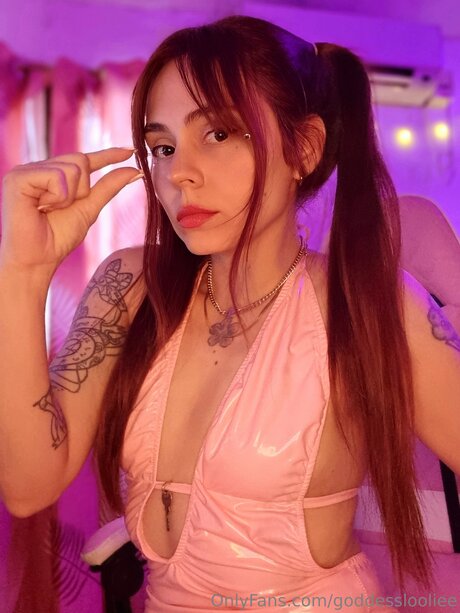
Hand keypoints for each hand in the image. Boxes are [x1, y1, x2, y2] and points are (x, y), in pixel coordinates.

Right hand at [0, 148, 141, 272]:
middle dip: (81, 190)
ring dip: (68, 197)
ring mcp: (26, 171)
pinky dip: (57, 197)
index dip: (108, 155)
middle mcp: (39, 169)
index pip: (84, 158)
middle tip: (60, 210)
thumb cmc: (57, 238)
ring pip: (72, 168)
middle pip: (80, 160)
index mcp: (53, 175)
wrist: (38, 259)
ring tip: (48, 211)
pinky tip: (40, 208)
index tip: (130, 151)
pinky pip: (56, 176)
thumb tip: (134, 170)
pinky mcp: (18, 177)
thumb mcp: (89, 209)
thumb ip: (108, 187)